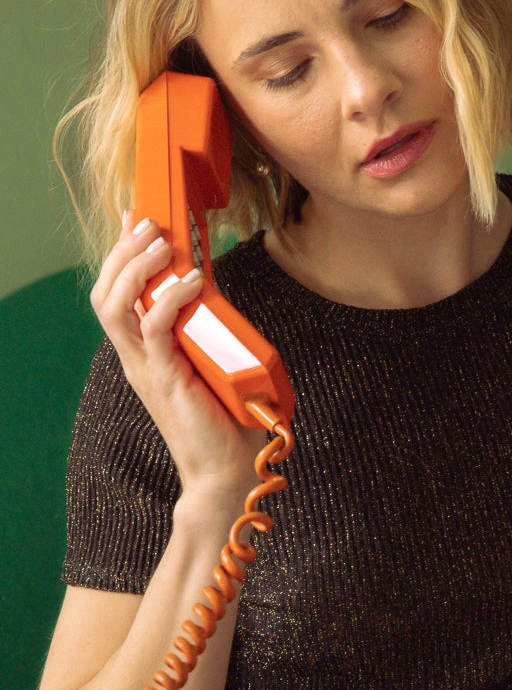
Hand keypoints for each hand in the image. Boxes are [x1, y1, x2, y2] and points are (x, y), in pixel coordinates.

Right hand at [89, 214, 263, 498]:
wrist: (226, 471)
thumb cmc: (227, 419)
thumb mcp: (215, 361)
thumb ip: (208, 329)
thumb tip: (215, 291)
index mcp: (144, 352)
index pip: (118, 294)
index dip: (120, 255)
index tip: (134, 219)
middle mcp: (137, 357)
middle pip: (106, 293)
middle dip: (123, 252)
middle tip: (148, 223)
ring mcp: (146, 367)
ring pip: (116, 305)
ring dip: (135, 267)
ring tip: (161, 243)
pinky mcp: (165, 378)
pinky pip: (154, 329)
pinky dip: (169, 299)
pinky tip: (192, 280)